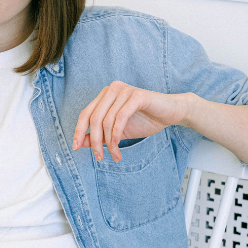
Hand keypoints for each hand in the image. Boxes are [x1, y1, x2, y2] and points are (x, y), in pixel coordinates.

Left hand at [72, 81, 192, 161]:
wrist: (172, 113)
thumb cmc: (145, 120)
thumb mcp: (117, 131)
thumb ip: (99, 135)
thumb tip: (81, 143)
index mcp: (104, 95)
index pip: (85, 114)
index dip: (79, 131)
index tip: (76, 148)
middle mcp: (111, 89)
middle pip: (94, 119)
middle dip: (94, 141)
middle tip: (99, 157)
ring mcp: (124, 90)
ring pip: (106, 121)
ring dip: (108, 143)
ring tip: (114, 155)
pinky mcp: (136, 95)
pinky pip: (120, 118)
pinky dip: (116, 135)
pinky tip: (119, 146)